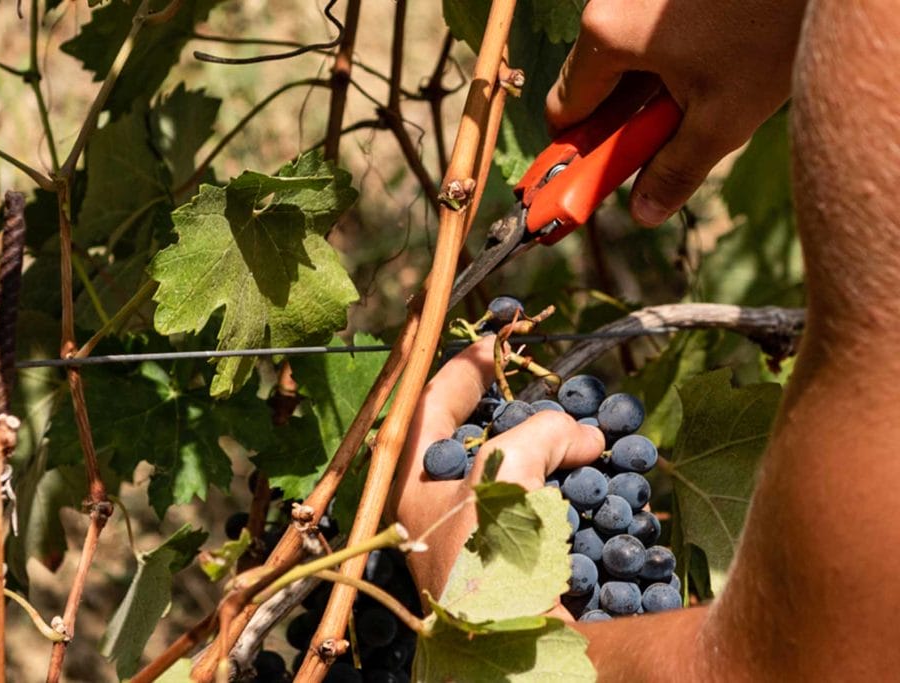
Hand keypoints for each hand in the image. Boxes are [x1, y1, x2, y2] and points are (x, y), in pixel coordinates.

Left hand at [388, 338, 604, 600]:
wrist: (515, 661)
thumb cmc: (489, 563)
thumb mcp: (504, 477)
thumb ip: (539, 436)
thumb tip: (584, 436)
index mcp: (417, 482)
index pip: (431, 404)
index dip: (464, 367)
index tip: (499, 342)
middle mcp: (442, 510)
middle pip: (479, 438)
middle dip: (521, 412)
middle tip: (558, 395)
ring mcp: (481, 538)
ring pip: (519, 474)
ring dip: (557, 452)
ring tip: (593, 439)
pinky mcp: (518, 564)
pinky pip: (547, 514)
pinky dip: (578, 495)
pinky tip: (607, 487)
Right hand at [546, 0, 805, 225]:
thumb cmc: (771, 31)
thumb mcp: (722, 119)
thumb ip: (674, 171)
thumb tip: (644, 213)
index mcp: (606, 37)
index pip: (564, 111)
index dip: (579, 152)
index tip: (593, 178)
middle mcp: (610, 2)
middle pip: (592, 81)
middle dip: (623, 118)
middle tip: (664, 138)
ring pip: (623, 54)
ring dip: (650, 86)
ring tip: (704, 92)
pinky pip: (647, 27)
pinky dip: (668, 53)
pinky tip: (714, 58)